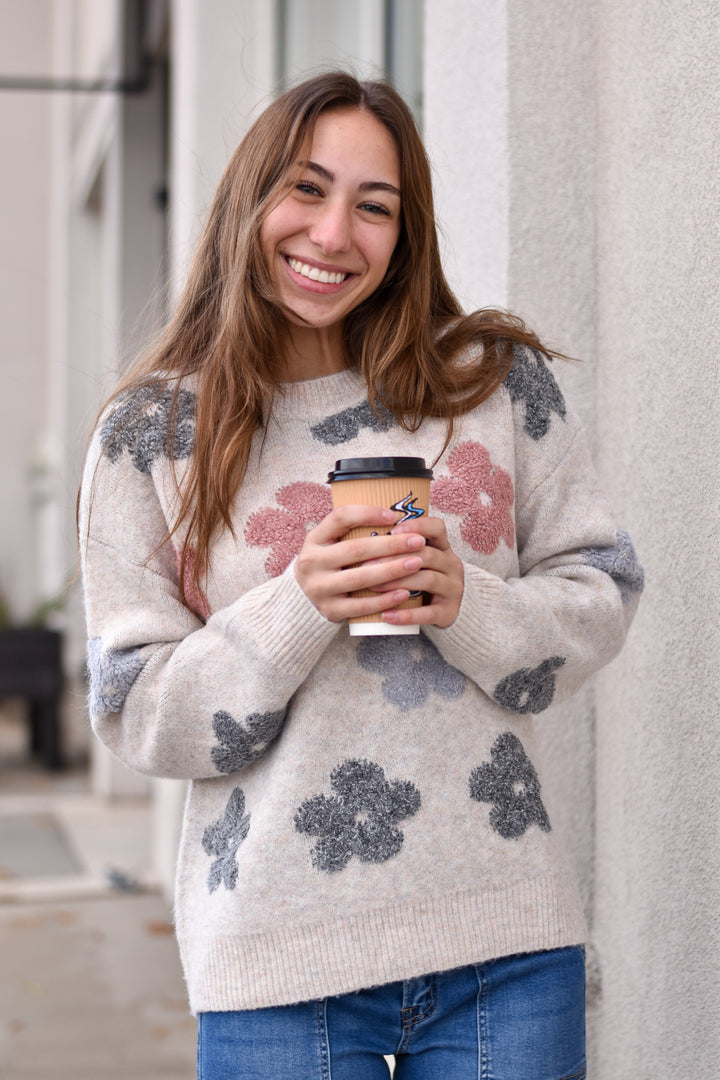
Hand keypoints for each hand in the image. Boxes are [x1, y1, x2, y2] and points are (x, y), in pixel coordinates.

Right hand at [294, 505, 428, 622]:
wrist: (305, 598)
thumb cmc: (330, 563)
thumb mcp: (331, 542)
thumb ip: (353, 529)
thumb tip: (396, 515)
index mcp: (315, 538)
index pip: (340, 517)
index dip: (368, 513)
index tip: (395, 516)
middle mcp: (312, 562)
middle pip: (356, 549)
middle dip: (391, 544)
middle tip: (418, 541)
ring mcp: (319, 588)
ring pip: (360, 578)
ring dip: (392, 570)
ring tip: (417, 564)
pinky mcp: (329, 610)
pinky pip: (361, 606)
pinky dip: (385, 600)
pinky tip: (405, 593)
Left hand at [370, 516, 464, 628]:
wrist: (447, 611)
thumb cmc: (422, 580)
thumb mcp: (417, 561)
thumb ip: (399, 550)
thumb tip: (360, 538)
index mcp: (443, 548)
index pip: (437, 528)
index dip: (417, 526)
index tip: (393, 530)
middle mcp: (452, 565)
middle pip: (427, 555)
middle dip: (395, 558)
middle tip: (367, 565)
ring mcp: (453, 589)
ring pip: (428, 580)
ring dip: (398, 583)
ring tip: (373, 587)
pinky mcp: (449, 612)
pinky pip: (428, 613)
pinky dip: (406, 615)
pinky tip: (387, 616)